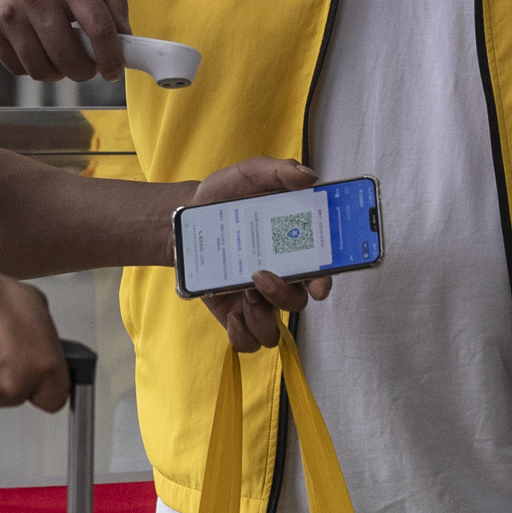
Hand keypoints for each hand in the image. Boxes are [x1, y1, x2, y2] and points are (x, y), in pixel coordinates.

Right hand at [0, 0, 128, 82]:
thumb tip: (125, 37)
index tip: (114, 70)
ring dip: (60, 74)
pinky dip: (34, 68)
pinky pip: (18, 67)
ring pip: (41, 69)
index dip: (112, 57)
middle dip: (86, 72)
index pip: (99, 29)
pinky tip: (42, 52)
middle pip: (69, 57)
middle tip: (90, 66)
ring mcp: (10, 13)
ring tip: (65, 59)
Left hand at [186, 157, 331, 352]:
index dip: (326, 281)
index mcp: (293, 248)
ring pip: (274, 329)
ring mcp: (257, 299)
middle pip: (299, 302)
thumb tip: (308, 178)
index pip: (322, 272)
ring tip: (244, 294)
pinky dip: (242, 335)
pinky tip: (232, 315)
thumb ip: (279, 171)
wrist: (185, 218)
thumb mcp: (250, 174)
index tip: (319, 282)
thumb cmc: (225, 196)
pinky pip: (247, 341)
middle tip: (261, 275)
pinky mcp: (233, 314)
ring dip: (263, 318)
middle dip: (284, 295)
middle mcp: (281, 278)